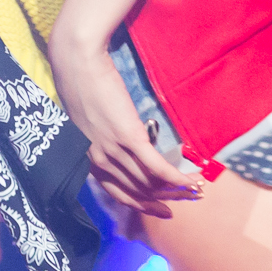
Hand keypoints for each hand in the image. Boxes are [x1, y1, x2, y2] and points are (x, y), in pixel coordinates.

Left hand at [48, 26, 201, 218]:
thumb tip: (123, 143)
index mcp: (88, 159)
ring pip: (149, 182)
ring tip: (194, 191)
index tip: (160, 208)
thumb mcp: (86, 120)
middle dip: (162, 201)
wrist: (77, 62)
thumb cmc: (79, 83)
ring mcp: (114, 151)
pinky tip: (191, 181)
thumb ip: (100, 137)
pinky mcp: (128, 136)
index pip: (118, 192)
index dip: (141, 204)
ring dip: (174, 190)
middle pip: (137, 191)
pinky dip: (175, 177)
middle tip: (182, 203)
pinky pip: (156, 165)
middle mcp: (100, 161)